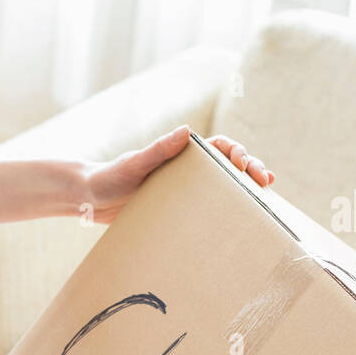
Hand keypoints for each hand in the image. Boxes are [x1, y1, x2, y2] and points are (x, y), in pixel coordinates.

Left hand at [80, 125, 275, 224]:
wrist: (89, 198)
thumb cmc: (108, 177)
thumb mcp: (133, 164)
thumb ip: (158, 150)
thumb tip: (186, 132)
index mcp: (180, 153)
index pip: (218, 147)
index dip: (237, 152)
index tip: (244, 163)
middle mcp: (186, 170)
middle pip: (227, 166)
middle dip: (250, 169)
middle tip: (266, 181)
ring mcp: (183, 190)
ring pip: (221, 187)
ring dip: (243, 190)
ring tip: (264, 195)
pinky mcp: (176, 210)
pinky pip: (205, 209)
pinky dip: (223, 212)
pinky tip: (236, 223)